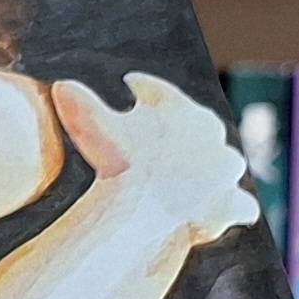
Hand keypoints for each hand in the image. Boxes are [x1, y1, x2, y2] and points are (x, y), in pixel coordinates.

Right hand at [53, 74, 258, 248]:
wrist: (144, 209)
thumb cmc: (116, 163)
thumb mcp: (90, 125)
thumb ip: (78, 102)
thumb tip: (60, 87)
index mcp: (182, 107)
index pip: (158, 92)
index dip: (142, 87)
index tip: (131, 85)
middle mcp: (213, 134)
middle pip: (197, 127)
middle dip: (179, 130)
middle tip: (159, 137)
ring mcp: (226, 172)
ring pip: (225, 164)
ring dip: (213, 169)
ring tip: (195, 178)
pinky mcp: (230, 206)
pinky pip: (238, 206)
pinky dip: (230, 210)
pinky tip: (218, 213)